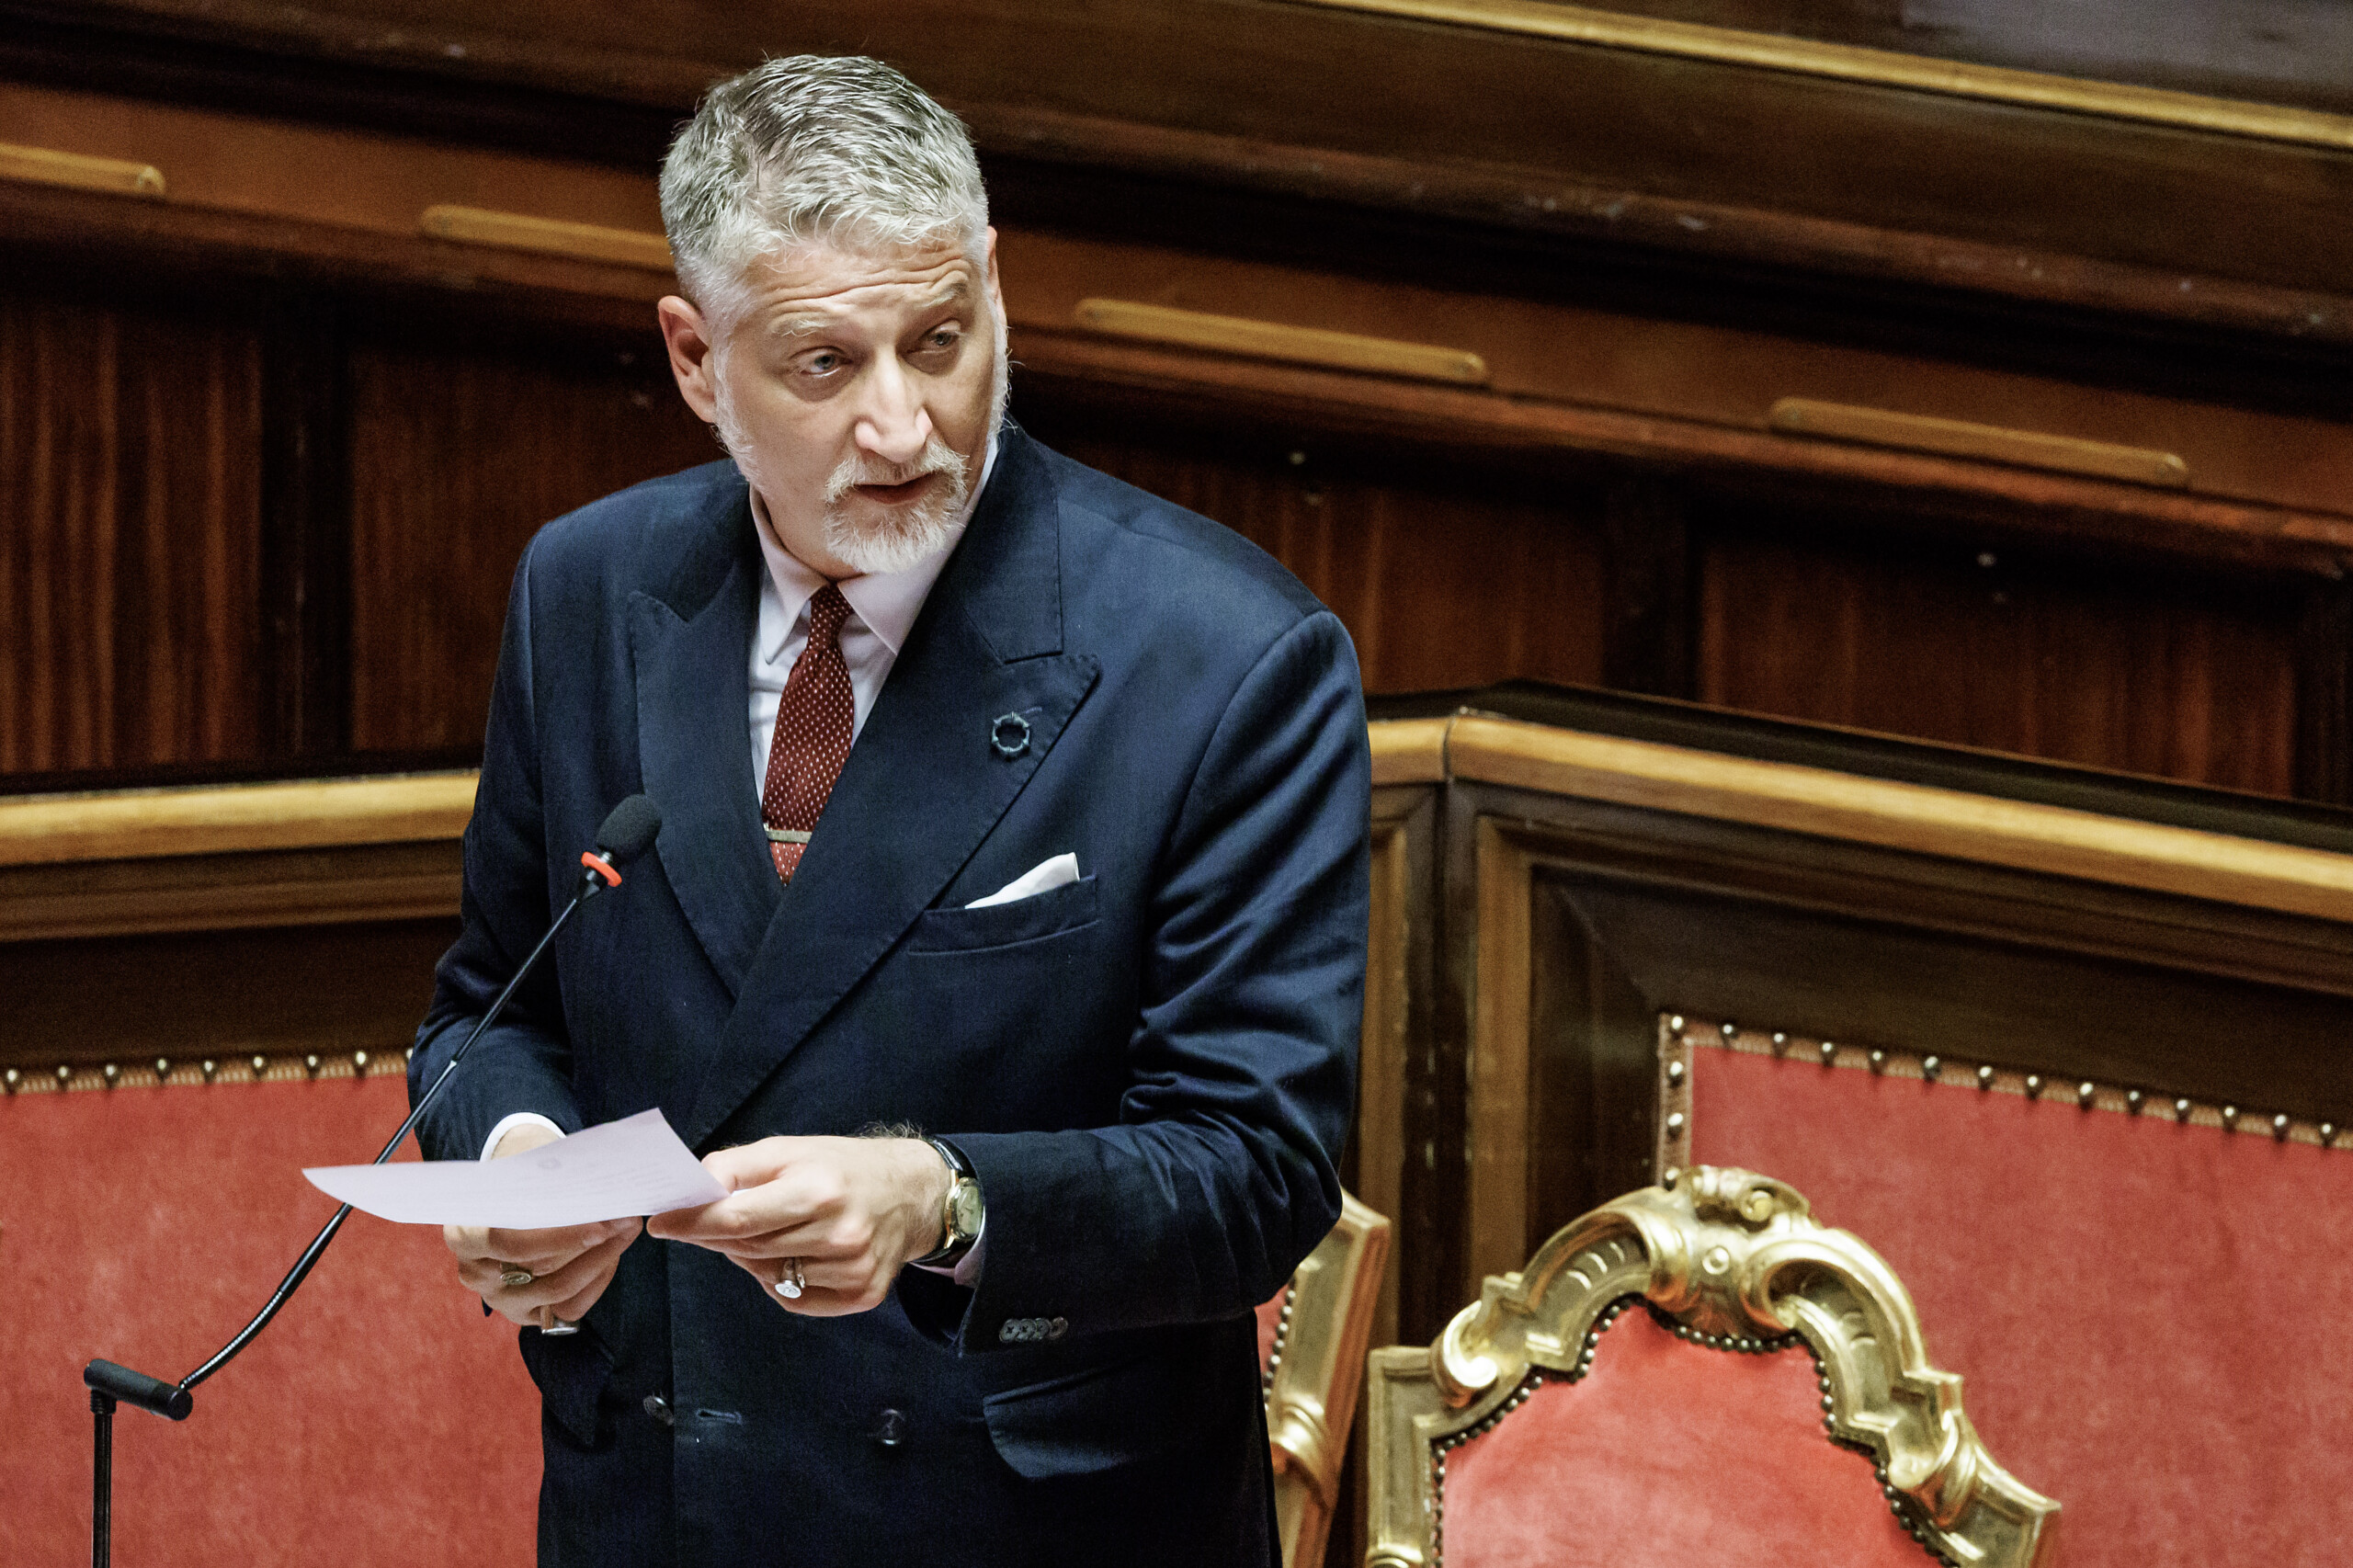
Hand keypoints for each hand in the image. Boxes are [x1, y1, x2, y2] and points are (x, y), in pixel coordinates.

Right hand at [444, 1121, 641, 1329]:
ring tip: (627, 1229)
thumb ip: (552, 1188)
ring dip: (602, 1259)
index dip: (557, 1236)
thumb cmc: (519, 1182)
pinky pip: (570, 1308)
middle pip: (541, 1268)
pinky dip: (597, 1280)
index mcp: (464, 1236)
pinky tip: (612, 1255)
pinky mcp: (527, 1315)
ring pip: (560, 1289)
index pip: (506, 1242)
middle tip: (627, 1218)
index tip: (600, 1223)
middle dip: (591, 1243)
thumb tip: (602, 1194)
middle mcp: (476, 1274)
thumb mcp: (525, 1177)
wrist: (507, 1198)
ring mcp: (500, 1300)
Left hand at [646, 1137, 948, 1316]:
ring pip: (767, 1276)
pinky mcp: (861, 1295)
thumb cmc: (843, 1167)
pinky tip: (795, 1253)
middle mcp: (840, 1234)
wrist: (912, 1193)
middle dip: (716, 1235)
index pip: (739, 1218)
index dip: (692, 1223)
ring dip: (750, 1257)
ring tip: (770, 1230)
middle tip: (705, 1221)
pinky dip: (779, 1279)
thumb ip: (735, 1167)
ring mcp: (853, 1270)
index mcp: (820, 1190)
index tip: (661, 1222)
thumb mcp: (789, 1149)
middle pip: (748, 1249)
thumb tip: (688, 1190)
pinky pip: (793, 1298)